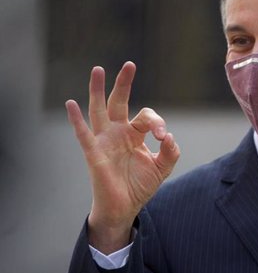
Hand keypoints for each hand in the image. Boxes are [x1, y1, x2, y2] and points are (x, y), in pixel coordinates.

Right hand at [65, 62, 179, 252]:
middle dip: (124, 83)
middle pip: (119, 102)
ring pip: (99, 110)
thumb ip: (171, 153)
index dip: (157, 122)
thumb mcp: (162, 168)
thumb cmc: (139, 186)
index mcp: (134, 134)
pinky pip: (83, 134)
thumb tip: (170, 137)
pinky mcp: (94, 153)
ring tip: (97, 69)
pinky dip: (76, 119)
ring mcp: (104, 141)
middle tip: (130, 64)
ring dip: (98, 90)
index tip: (163, 137)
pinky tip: (70, 104)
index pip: (146, 117)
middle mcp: (117, 133)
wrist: (124, 208)